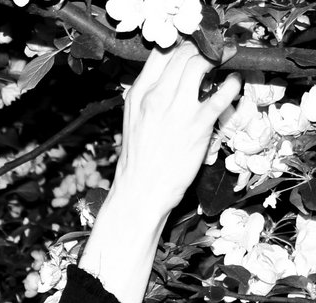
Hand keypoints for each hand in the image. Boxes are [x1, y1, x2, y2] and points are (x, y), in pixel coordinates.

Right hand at [114, 40, 240, 217]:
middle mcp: (157, 98)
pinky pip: (222, 93)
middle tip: (214, 52)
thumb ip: (149, 97)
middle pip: (184, 53)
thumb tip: (168, 79)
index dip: (180, 45)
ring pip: (201, 63)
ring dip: (219, 57)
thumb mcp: (133, 121)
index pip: (161, 53)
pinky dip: (232, 82)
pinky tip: (233, 82)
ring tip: (226, 60)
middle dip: (203, 48)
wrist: (140, 193)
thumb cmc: (137, 162)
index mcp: (139, 96)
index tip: (192, 48)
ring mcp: (178, 111)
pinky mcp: (198, 125)